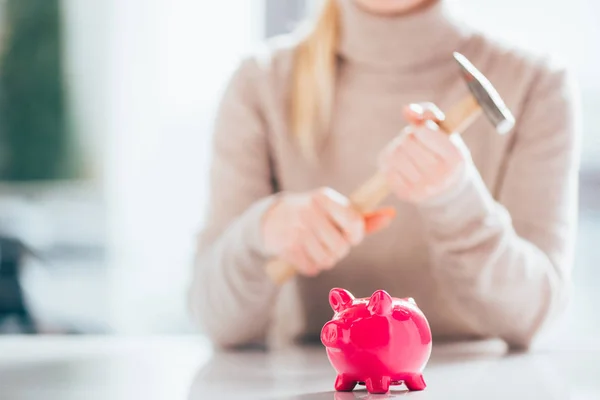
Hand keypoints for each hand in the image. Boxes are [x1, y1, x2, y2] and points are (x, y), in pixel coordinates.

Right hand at [262, 188, 395, 276]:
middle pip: (341, 247)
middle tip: (330, 241)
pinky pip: (312, 268)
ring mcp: (296, 230)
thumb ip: (363, 217)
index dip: (356, 235)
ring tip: (317, 247)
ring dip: (326, 259)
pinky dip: (312, 265)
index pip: (354, 222)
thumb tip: (392, 214)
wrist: (272, 218)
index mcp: (324, 198)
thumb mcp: (334, 209)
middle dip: (339, 249)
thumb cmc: (313, 214)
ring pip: (328, 260)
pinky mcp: (286, 248)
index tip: (350, 235)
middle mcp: (309, 211)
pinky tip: (305, 253)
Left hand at [379, 102, 470, 203]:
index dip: (421, 128)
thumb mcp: (444, 129)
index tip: (427, 133)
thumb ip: (428, 113)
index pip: (423, 130)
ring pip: (395, 154)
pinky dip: (390, 162)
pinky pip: (387, 168)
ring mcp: (423, 188)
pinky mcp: (406, 194)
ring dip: (398, 148)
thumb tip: (407, 110)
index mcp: (455, 157)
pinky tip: (401, 165)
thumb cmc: (443, 150)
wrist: (445, 186)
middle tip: (418, 144)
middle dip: (409, 137)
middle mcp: (441, 176)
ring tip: (409, 153)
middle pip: (407, 141)